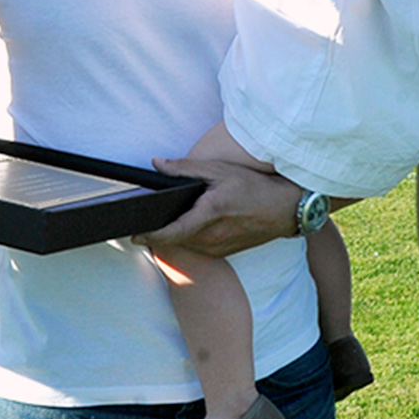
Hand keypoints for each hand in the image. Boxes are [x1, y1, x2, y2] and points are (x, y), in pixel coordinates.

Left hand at [133, 156, 295, 256]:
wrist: (283, 210)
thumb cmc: (253, 188)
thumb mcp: (219, 170)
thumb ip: (185, 168)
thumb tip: (157, 164)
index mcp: (209, 214)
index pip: (171, 232)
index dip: (150, 235)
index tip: (134, 234)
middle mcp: (211, 237)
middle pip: (175, 238)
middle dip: (162, 230)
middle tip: (153, 215)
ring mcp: (217, 248)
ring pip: (185, 244)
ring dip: (177, 233)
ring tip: (180, 214)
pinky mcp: (222, 254)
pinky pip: (198, 247)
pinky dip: (192, 237)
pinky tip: (198, 222)